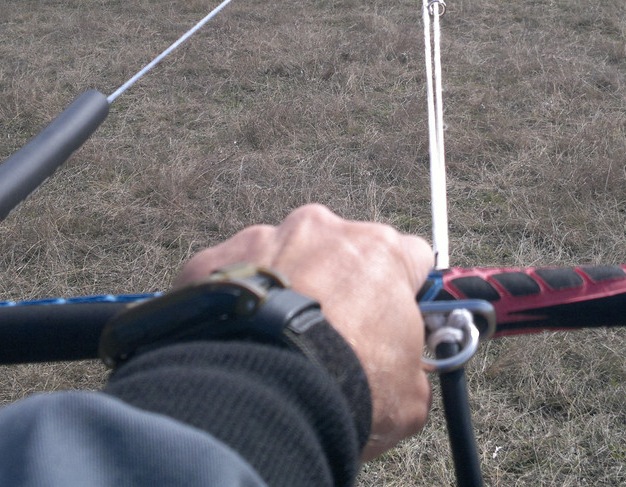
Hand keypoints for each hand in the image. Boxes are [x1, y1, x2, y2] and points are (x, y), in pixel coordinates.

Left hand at [176, 204, 433, 460]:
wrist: (265, 396)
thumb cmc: (347, 387)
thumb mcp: (409, 395)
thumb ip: (411, 370)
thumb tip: (405, 380)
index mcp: (381, 252)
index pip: (410, 257)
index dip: (404, 292)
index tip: (394, 320)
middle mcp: (322, 229)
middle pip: (340, 252)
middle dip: (338, 287)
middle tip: (331, 338)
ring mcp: (263, 238)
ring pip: (282, 258)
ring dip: (286, 290)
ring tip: (278, 344)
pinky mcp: (214, 261)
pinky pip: (230, 278)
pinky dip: (237, 304)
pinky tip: (238, 343)